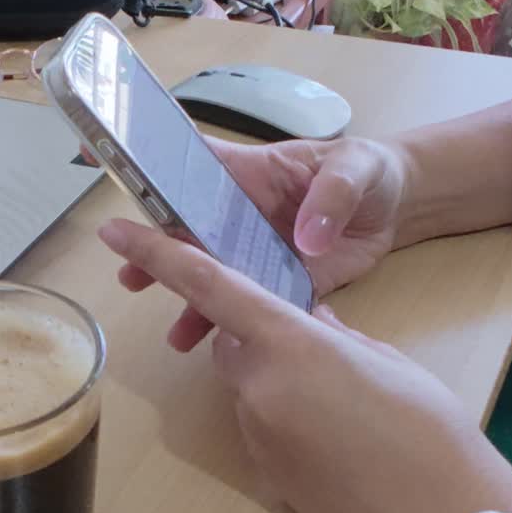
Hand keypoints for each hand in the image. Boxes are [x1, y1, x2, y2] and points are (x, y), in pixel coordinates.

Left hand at [98, 217, 511, 512]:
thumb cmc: (429, 431)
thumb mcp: (385, 360)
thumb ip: (333, 334)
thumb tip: (309, 323)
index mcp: (290, 343)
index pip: (208, 286)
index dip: (157, 255)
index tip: (114, 232)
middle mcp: (258, 386)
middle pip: (231, 343)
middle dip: (259, 337)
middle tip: (322, 354)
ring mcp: (256, 434)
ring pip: (249, 387)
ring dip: (277, 383)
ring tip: (345, 407)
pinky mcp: (264, 473)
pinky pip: (262, 427)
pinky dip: (287, 421)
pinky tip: (337, 442)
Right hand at [116, 136, 409, 351]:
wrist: (401, 207)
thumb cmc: (371, 171)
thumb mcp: (355, 168)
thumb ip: (331, 197)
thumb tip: (305, 238)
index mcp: (251, 174)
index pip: (190, 164)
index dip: (149, 165)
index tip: (109, 169)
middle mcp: (243, 214)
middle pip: (188, 231)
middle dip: (157, 254)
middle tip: (131, 277)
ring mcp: (259, 250)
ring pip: (214, 276)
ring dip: (190, 301)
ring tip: (175, 333)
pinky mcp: (283, 282)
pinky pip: (251, 305)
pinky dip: (233, 326)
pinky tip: (221, 349)